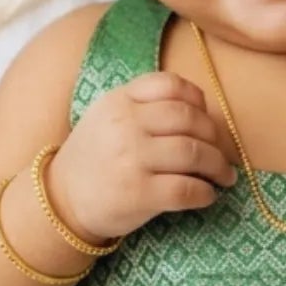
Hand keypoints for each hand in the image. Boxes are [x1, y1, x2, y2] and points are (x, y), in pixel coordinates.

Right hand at [47, 73, 239, 240]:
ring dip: (218, 166)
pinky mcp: (139, 194)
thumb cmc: (95, 157)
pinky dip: (205, 193)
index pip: (171, 86)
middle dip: (215, 137)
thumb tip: (202, 110)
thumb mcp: (108, 116)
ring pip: (194, 153)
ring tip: (224, 176)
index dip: (198, 100)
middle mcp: (126, 125)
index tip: (206, 117)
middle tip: (221, 153)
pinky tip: (207, 195)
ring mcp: (132, 159)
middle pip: (189, 119)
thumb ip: (144, 104)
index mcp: (120, 101)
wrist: (62, 199)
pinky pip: (187, 189)